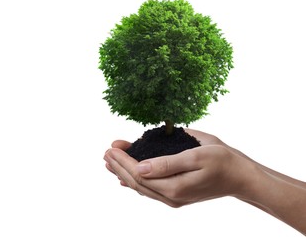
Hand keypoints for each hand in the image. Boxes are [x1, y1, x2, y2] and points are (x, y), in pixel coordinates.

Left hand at [104, 129, 256, 206]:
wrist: (240, 176)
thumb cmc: (222, 161)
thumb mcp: (196, 155)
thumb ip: (167, 163)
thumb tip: (139, 167)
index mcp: (174, 187)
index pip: (139, 174)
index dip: (123, 161)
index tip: (111, 147)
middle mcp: (171, 196)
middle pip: (136, 182)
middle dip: (119, 167)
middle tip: (106, 153)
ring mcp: (173, 198)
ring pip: (141, 187)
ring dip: (124, 174)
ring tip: (110, 163)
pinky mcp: (177, 195)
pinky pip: (150, 190)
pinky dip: (135, 183)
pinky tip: (125, 180)